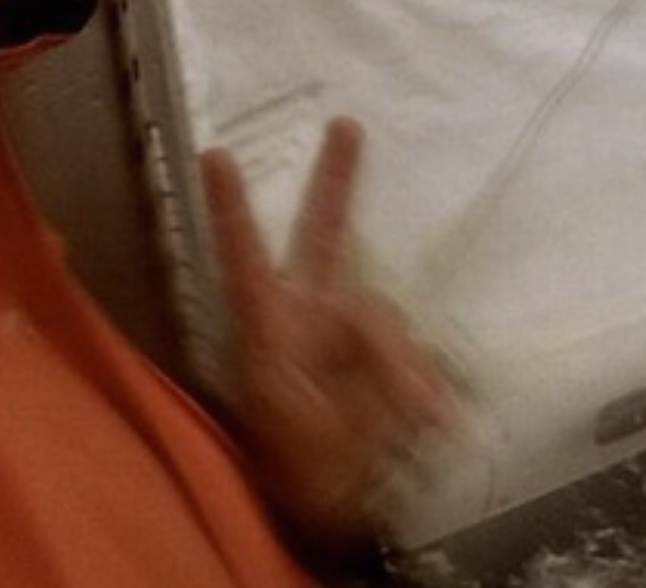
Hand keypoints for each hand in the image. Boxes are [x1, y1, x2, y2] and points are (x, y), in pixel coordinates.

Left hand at [200, 117, 455, 558]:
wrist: (327, 520)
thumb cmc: (308, 476)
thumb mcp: (331, 427)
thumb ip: (376, 375)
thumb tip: (409, 349)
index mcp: (269, 337)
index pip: (246, 264)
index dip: (232, 212)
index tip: (213, 155)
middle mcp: (305, 322)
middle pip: (321, 240)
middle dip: (335, 184)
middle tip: (345, 125)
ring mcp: (340, 338)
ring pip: (383, 315)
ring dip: (401, 366)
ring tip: (415, 419)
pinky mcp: (373, 361)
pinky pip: (405, 351)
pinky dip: (418, 383)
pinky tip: (432, 417)